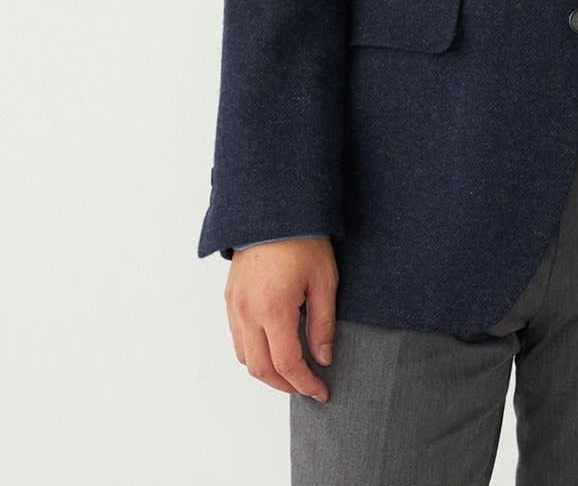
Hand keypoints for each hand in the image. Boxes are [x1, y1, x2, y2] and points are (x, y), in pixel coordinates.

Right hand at [224, 237, 338, 401]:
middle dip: (284, 384)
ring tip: (291, 370)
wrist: (274, 209)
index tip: (321, 391)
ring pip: (244, 356)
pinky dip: (253, 352)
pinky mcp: (230, 297)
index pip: (287, 364)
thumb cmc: (303, 239)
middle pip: (260, 369)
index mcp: (273, 309)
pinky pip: (237, 337)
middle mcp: (247, 312)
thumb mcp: (324, 280)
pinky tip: (272, 347)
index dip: (305, 384)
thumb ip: (322, 323)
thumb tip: (322, 357)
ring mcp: (234, 305)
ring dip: (266, 371)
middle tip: (307, 386)